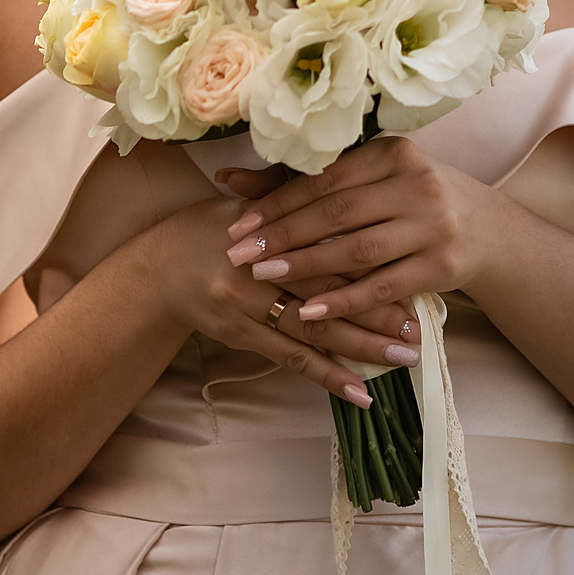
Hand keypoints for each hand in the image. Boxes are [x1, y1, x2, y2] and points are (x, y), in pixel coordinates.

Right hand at [114, 195, 422, 408]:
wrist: (154, 270)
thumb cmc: (206, 230)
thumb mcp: (245, 206)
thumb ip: (290, 197)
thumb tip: (346, 181)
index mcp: (263, 228)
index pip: (325, 246)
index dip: (369, 263)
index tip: (412, 275)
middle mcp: (254, 269)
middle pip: (326, 291)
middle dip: (376, 311)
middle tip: (418, 327)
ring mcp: (245, 307)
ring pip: (313, 331)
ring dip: (361, 348)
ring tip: (403, 360)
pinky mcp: (240, 336)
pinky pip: (291, 359)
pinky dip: (327, 376)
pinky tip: (360, 393)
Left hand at [219, 136, 507, 324]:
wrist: (487, 229)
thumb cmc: (410, 199)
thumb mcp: (370, 179)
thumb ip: (305, 182)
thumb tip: (228, 179)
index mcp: (392, 152)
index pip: (324, 178)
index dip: (277, 201)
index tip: (238, 223)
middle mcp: (415, 183)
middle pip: (336, 212)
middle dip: (283, 235)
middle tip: (239, 254)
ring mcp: (432, 225)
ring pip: (357, 249)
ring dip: (306, 266)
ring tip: (264, 276)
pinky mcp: (442, 265)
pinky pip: (383, 287)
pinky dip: (344, 301)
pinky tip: (310, 312)